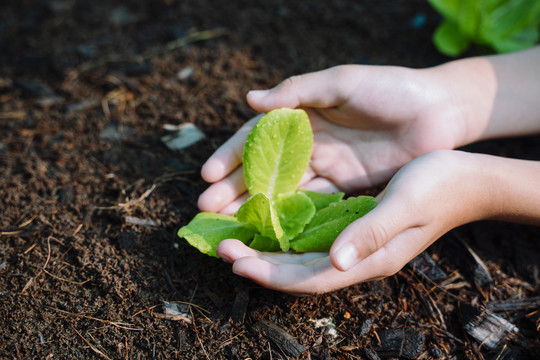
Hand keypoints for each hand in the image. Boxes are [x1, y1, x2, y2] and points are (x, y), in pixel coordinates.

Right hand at [198, 63, 493, 213]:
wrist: (441, 112)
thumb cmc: (390, 88)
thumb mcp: (342, 82)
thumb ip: (298, 91)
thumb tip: (250, 99)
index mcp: (302, 114)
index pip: (257, 137)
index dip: (231, 155)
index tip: (206, 175)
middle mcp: (309, 142)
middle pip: (264, 169)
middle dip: (234, 188)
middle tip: (208, 209)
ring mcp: (327, 166)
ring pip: (283, 190)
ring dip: (256, 207)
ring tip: (230, 225)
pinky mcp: (346, 186)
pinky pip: (313, 203)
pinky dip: (291, 216)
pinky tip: (270, 230)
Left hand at [216, 150, 492, 294]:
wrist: (467, 179)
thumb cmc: (441, 185)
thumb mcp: (407, 204)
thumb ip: (372, 233)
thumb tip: (335, 261)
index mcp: (368, 258)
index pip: (310, 276)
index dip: (271, 273)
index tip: (235, 260)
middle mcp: (356, 256)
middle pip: (298, 271)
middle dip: (258, 263)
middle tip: (221, 247)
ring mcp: (354, 244)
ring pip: (301, 256)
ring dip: (266, 250)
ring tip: (233, 238)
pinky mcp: (353, 227)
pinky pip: (311, 236)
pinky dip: (285, 233)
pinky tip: (267, 220)